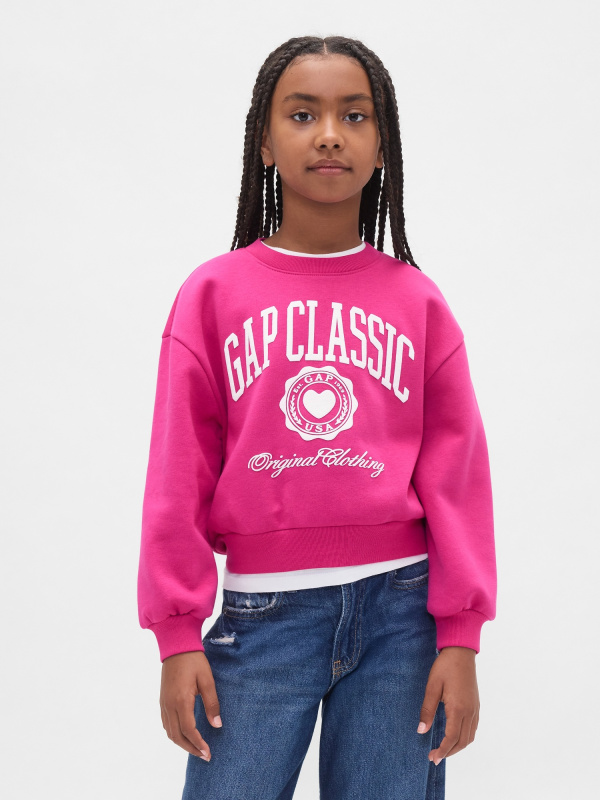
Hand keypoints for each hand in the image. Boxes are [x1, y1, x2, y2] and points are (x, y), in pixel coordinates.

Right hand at [160, 650, 222, 761]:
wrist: (177, 647)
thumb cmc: (194, 661)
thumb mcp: (207, 680)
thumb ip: (212, 703)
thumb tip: (217, 725)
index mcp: (181, 700)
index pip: (189, 730)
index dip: (198, 744)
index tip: (208, 753)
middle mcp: (169, 705)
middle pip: (177, 736)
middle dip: (191, 749)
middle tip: (204, 756)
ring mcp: (164, 703)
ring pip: (170, 732)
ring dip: (182, 744)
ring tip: (196, 749)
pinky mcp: (162, 700)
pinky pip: (166, 724)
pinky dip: (175, 734)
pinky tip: (184, 735)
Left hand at [417, 646, 479, 764]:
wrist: (461, 652)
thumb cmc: (445, 667)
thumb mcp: (432, 687)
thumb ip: (427, 710)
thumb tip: (421, 730)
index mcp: (458, 709)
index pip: (451, 738)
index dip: (442, 750)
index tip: (432, 758)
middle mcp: (469, 712)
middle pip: (462, 741)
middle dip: (449, 752)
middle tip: (435, 757)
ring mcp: (475, 709)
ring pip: (470, 737)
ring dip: (458, 747)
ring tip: (444, 750)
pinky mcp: (476, 705)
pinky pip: (473, 728)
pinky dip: (465, 737)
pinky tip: (455, 736)